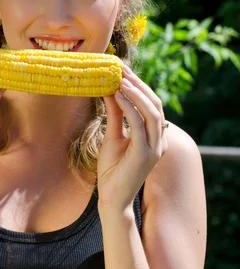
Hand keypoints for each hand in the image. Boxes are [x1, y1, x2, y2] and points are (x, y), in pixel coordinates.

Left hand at [97, 65, 168, 212]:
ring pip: (152, 112)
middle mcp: (159, 140)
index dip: (139, 85)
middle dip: (139, 84)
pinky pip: (139, 125)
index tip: (123, 70)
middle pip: (155, 104)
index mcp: (155, 136)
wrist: (111, 199)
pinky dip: (130, 108)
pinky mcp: (145, 154)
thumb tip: (109, 90)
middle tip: (121, 69)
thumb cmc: (112, 170)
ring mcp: (155, 148)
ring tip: (120, 79)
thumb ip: (115, 115)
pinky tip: (118, 96)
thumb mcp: (113, 136)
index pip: (151, 104)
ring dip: (136, 93)